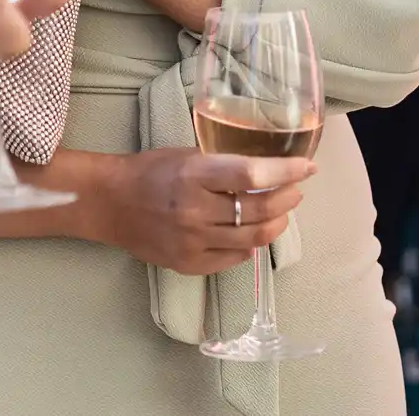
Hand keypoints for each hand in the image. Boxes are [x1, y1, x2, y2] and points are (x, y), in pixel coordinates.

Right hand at [89, 148, 313, 277]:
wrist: (111, 203)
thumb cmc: (149, 171)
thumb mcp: (186, 154)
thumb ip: (222, 165)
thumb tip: (264, 171)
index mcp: (194, 175)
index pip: (251, 175)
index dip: (285, 172)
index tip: (307, 168)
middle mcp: (195, 210)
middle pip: (258, 211)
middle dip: (287, 200)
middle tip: (295, 191)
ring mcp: (192, 241)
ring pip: (252, 239)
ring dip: (274, 225)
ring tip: (280, 214)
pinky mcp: (188, 263)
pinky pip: (233, 259)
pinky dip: (249, 246)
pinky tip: (251, 235)